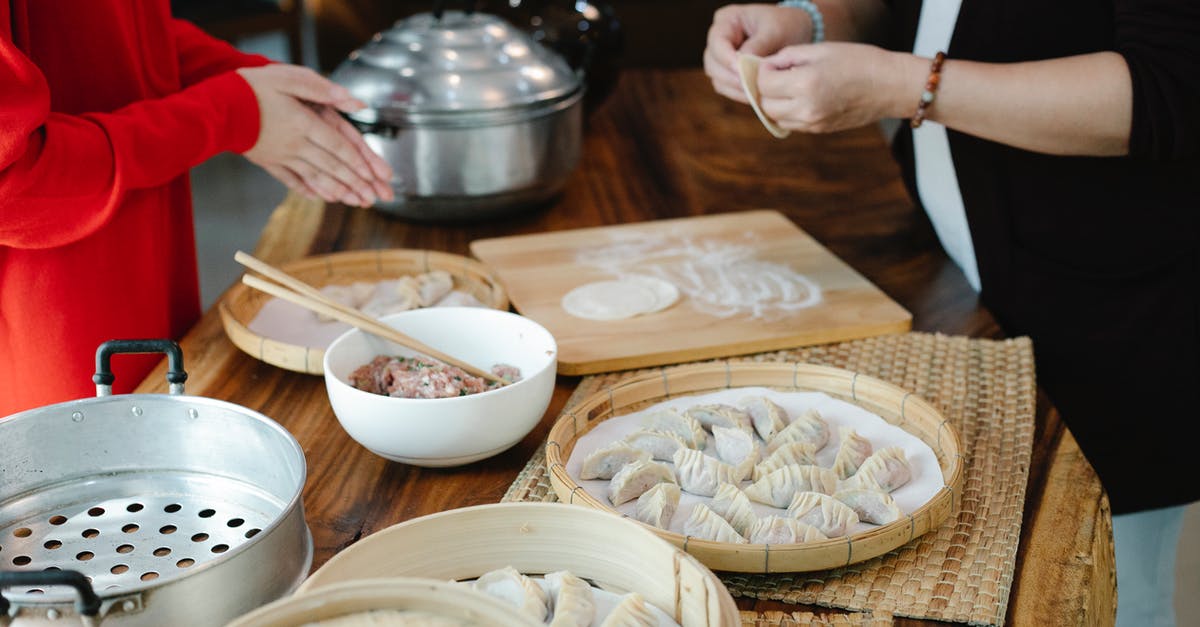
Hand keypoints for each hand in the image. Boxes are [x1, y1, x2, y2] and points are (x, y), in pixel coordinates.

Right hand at [236, 64, 393, 205]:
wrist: (213, 108)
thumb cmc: (251, 88)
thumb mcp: (289, 78)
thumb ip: (323, 90)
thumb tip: (355, 102)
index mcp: (304, 124)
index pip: (338, 147)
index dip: (359, 162)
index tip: (374, 176)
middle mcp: (295, 144)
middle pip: (332, 167)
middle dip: (355, 183)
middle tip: (374, 198)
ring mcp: (282, 156)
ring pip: (316, 177)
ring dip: (338, 190)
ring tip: (355, 202)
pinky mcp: (267, 162)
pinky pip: (291, 180)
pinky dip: (308, 190)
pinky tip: (320, 198)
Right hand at [704, 4, 813, 103]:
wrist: (797, 33)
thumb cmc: (786, 25)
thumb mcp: (775, 30)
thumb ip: (759, 46)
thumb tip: (743, 66)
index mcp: (727, 20)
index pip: (717, 42)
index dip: (726, 59)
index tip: (742, 71)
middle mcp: (720, 40)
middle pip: (712, 63)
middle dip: (730, 77)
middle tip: (750, 86)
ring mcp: (722, 58)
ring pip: (717, 78)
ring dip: (734, 88)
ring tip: (754, 93)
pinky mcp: (730, 74)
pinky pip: (727, 88)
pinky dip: (739, 94)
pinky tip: (754, 95)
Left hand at [757, 42, 910, 133]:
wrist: (889, 86)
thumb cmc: (858, 61)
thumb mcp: (821, 50)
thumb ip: (788, 57)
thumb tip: (767, 66)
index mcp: (806, 84)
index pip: (764, 84)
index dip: (765, 71)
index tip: (775, 63)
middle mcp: (807, 108)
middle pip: (766, 105)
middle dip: (767, 89)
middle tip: (779, 75)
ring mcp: (813, 123)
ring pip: (776, 119)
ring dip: (776, 103)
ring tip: (790, 87)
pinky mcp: (820, 131)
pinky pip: (792, 125)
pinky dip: (789, 113)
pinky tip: (802, 98)